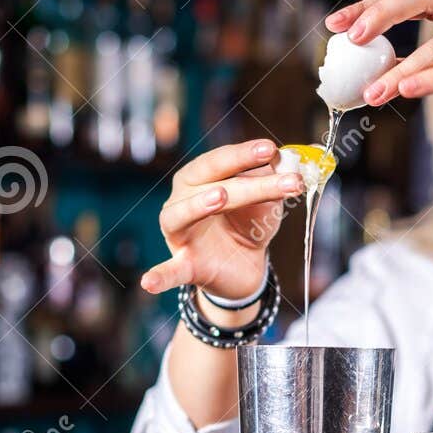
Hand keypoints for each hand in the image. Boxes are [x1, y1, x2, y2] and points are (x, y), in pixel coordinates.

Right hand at [140, 139, 304, 297]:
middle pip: (209, 183)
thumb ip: (270, 181)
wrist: (244, 266)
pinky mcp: (185, 264)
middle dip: (248, 181)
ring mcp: (179, 232)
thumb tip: (282, 160)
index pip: (220, 160)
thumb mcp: (265, 201)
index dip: (244, 154)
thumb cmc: (248, 222)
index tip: (271, 149)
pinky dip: (159, 275)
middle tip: (284, 180)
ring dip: (198, 205)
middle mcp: (182, 198)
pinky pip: (169, 270)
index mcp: (200, 177)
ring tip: (221, 197)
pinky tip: (149, 282)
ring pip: (182, 215)